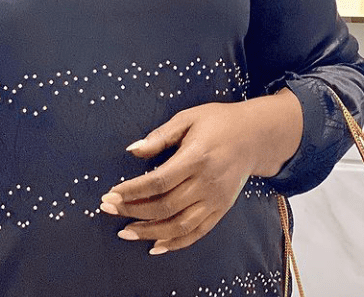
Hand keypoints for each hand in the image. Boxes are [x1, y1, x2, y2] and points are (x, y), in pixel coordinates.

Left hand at [99, 90, 302, 254]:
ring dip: (149, 232)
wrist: (255, 135)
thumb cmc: (219, 121)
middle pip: (165, 206)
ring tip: (125, 231)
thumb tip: (132, 150)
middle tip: (108, 209)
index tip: (112, 193)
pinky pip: (197, 233)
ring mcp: (215, 199)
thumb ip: (160, 136)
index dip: (133, 190)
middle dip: (133, 210)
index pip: (159, 181)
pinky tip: (155, 246)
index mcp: (197, 157)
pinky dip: (175, 243)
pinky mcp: (221, 209)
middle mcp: (207, 182)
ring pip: (179, 225)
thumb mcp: (189, 117)